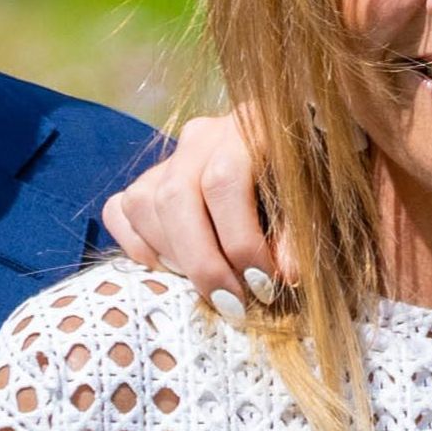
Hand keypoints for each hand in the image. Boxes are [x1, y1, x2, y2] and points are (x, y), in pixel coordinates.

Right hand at [97, 111, 289, 312]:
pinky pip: (119, 211)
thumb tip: (285, 273)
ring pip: (143, 204)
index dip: (239, 240)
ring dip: (173, 257)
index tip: (262, 286)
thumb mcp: (312, 206)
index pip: (223, 181)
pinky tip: (174, 268)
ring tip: (211, 284)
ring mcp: (168, 157)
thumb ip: (297, 234)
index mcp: (247, 127)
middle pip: (175, 196)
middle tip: (230, 303)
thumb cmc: (305, 189)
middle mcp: (200, 136)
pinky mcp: (144, 181)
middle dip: (201, 261)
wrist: (285, 172)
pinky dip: (140, 247)